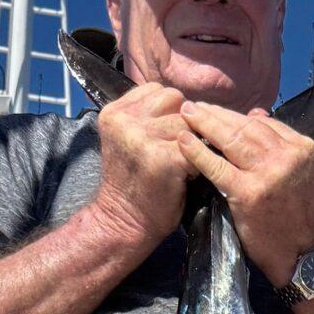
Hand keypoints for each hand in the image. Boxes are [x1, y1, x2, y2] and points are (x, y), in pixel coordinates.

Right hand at [84, 81, 198, 259]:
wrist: (124, 223)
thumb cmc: (134, 185)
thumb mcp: (130, 140)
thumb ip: (147, 118)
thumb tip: (186, 105)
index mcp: (115, 112)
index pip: (158, 90)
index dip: (172, 111)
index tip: (170, 135)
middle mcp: (124, 119)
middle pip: (175, 100)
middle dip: (185, 123)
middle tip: (181, 150)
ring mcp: (141, 137)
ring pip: (187, 123)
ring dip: (193, 143)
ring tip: (184, 164)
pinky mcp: (161, 157)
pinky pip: (195, 148)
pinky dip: (198, 162)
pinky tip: (189, 176)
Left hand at [177, 104, 313, 287]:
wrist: (299, 250)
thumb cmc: (292, 211)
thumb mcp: (296, 170)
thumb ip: (276, 142)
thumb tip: (254, 112)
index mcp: (301, 148)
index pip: (262, 123)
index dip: (234, 114)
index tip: (214, 110)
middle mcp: (287, 157)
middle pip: (245, 127)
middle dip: (215, 114)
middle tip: (192, 106)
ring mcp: (268, 174)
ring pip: (232, 139)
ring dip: (205, 124)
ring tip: (186, 115)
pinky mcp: (249, 193)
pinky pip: (218, 166)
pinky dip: (198, 151)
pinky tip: (184, 141)